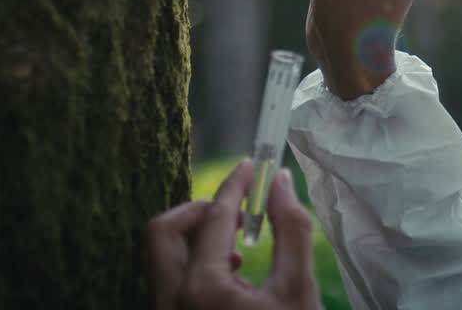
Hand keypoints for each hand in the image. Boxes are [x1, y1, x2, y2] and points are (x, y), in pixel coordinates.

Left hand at [145, 160, 320, 309]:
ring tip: (240, 246)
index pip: (213, 216)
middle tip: (236, 208)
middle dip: (199, 210)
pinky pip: (170, 279)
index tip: (250, 165)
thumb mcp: (298, 289)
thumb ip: (291, 230)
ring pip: (162, 256)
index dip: (234, 185)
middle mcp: (171, 302)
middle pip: (163, 231)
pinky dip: (194, 262)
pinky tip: (231, 274)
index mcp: (202, 290)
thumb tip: (278, 181)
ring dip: (197, 236)